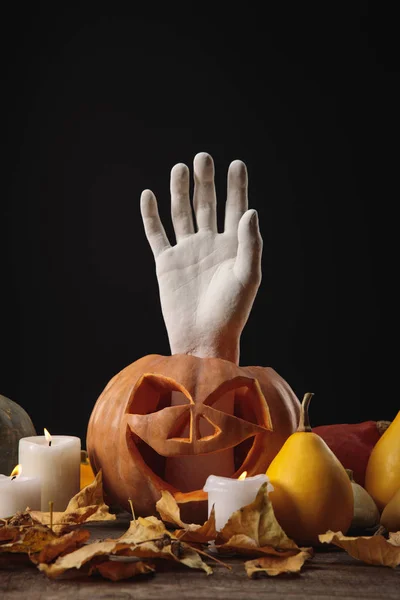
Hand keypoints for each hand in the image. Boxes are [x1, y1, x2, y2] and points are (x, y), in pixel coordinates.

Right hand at [140, 152, 262, 364]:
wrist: (203, 338)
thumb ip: (250, 243)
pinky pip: (157, 234)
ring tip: (181, 168)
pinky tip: (149, 195)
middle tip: (203, 158)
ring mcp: (187, 252)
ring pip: (182, 214)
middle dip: (205, 182)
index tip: (237, 164)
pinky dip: (151, 216)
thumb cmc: (231, 311)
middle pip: (206, 205)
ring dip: (180, 191)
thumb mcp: (247, 276)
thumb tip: (250, 210)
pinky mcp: (167, 263)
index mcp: (232, 246)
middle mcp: (209, 244)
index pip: (235, 208)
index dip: (236, 187)